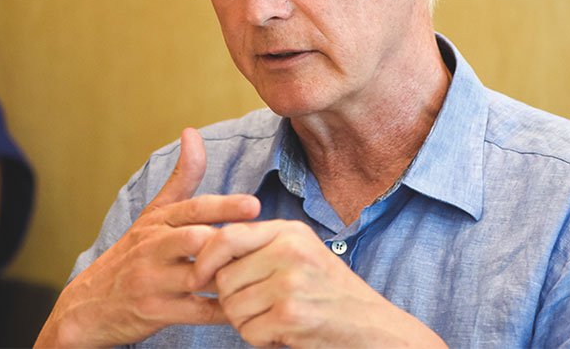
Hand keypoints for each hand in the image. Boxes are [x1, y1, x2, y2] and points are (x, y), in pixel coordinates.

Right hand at [35, 128, 260, 347]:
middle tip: (266, 244)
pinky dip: (224, 311)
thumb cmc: (133, 253)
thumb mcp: (153, 213)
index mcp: (158, 221)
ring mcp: (152, 281)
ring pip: (198, 276)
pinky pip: (197, 312)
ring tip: (266, 274)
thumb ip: (182, 177)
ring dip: (232, 276)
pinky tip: (248, 306)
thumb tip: (193, 132)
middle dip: (230, 242)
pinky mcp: (155, 312)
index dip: (224, 206)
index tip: (254, 205)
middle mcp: (153, 248)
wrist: (87, 306)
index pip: (193, 208)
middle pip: (195, 240)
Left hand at [193, 219, 447, 347]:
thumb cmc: (329, 291)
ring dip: (245, 321)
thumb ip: (260, 246)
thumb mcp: (300, 252)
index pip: (227, 236)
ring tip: (274, 318)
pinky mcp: (291, 314)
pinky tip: (283, 332)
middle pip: (224, 277)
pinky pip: (248, 331)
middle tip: (257, 307)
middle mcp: (290, 251)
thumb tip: (205, 255)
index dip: (205, 258)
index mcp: (290, 231)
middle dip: (230, 299)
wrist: (370, 326)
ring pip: (232, 307)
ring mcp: (291, 282)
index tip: (199, 277)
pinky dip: (259, 339)